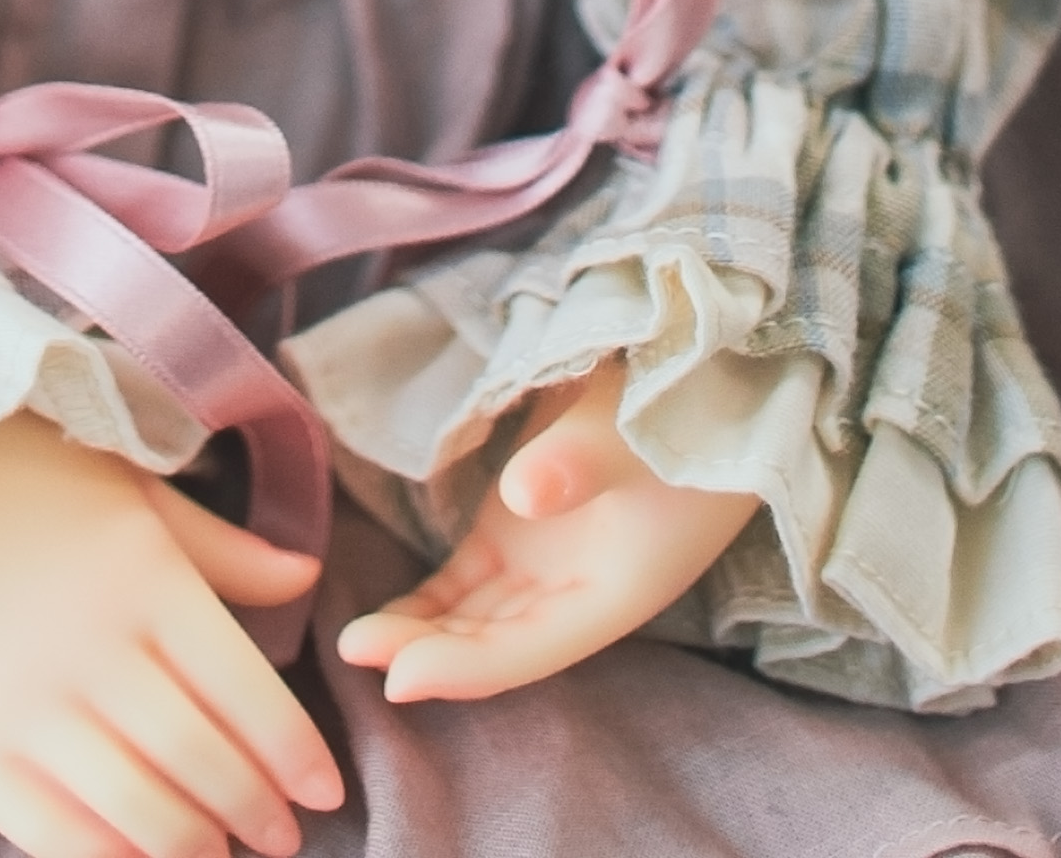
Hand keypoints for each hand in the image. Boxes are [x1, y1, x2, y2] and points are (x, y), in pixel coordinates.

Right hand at [0, 408, 339, 857]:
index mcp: (142, 575)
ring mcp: (26, 707)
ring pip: (142, 813)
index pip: (248, 693)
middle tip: (282, 832)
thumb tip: (308, 578)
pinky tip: (139, 856)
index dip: (296, 754)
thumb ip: (220, 546)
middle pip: (203, 762)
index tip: (324, 787)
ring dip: (195, 847)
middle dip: (257, 810)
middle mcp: (94, 648)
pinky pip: (57, 835)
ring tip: (218, 851)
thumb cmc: (9, 471)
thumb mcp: (125, 488)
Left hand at [331, 359, 753, 702]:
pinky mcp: (518, 528)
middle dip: (425, 652)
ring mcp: (544, 562)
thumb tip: (522, 493)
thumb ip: (581, 462)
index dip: (464, 668)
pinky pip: (466, 580)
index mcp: (612, 592)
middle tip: (354, 649)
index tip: (397, 678)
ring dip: (419, 632)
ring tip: (355, 639)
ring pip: (473, 617)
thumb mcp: (635, 434)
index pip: (527, 648)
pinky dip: (429, 601)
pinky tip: (383, 618)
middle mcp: (574, 593)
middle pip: (492, 642)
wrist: (706, 381)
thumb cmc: (681, 413)